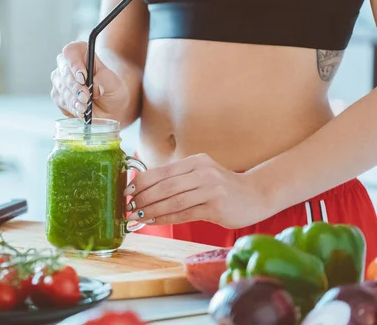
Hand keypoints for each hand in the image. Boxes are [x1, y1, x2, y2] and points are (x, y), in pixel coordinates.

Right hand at [50, 41, 128, 118]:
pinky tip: (80, 110)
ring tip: (85, 106)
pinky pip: (60, 101)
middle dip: (75, 86)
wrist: (110, 108)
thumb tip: (93, 81)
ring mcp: (61, 81)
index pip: (71, 51)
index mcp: (81, 54)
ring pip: (61, 88)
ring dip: (73, 99)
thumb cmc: (111, 90)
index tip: (83, 76)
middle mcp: (67, 65)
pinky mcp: (58, 96)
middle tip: (86, 96)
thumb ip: (104, 79)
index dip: (74, 63)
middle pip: (64, 71)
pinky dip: (71, 107)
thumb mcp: (114, 83)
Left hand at [125, 154, 271, 228]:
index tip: (126, 191)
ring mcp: (210, 189)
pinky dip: (165, 218)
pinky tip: (153, 221)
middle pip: (164, 186)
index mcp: (195, 161)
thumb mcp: (201, 174)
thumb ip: (177, 179)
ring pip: (172, 200)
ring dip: (151, 210)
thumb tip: (143, 189)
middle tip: (127, 207)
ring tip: (136, 216)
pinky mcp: (215, 207)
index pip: (161, 171)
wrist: (256, 195)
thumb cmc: (222, 187)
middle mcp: (202, 172)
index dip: (141, 182)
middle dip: (142, 198)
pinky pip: (184, 214)